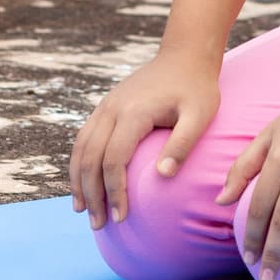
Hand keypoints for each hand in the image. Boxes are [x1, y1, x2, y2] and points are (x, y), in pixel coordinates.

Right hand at [69, 48, 220, 229]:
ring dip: (78, 180)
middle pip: (90, 157)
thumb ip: (182, 144)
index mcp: (133, 113)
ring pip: (80, 148)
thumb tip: (163, 176)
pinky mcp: (106, 106)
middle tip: (98, 224)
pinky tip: (83, 181)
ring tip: (82, 210)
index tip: (121, 217)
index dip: (115, 191)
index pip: (114, 159)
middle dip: (92, 194)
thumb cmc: (197, 87)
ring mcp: (106, 105)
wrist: (185, 54)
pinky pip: (84, 137)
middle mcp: (112, 108)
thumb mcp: (200, 115)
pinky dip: (79, 162)